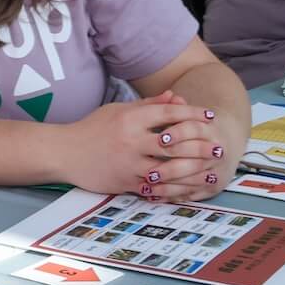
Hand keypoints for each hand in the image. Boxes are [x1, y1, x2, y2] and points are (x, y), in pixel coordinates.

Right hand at [66, 93, 220, 199]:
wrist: (64, 152)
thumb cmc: (92, 128)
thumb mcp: (118, 110)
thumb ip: (148, 105)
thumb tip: (176, 97)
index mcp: (130, 119)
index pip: (168, 114)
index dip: (192, 114)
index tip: (210, 116)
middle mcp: (131, 140)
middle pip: (173, 143)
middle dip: (200, 145)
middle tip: (219, 147)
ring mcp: (129, 163)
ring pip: (168, 168)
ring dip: (192, 170)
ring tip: (210, 170)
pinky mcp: (125, 182)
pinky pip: (154, 187)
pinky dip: (173, 187)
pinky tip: (189, 187)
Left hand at [148, 96, 244, 201]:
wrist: (222, 143)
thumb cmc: (194, 126)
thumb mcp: (184, 115)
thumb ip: (174, 107)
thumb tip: (169, 95)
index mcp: (209, 128)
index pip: (195, 130)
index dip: (178, 133)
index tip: (159, 140)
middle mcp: (216, 151)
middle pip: (195, 160)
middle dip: (171, 167)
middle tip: (149, 172)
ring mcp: (216, 171)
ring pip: (193, 180)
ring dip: (170, 184)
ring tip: (148, 185)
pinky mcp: (213, 188)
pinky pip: (192, 194)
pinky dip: (172, 194)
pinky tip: (154, 194)